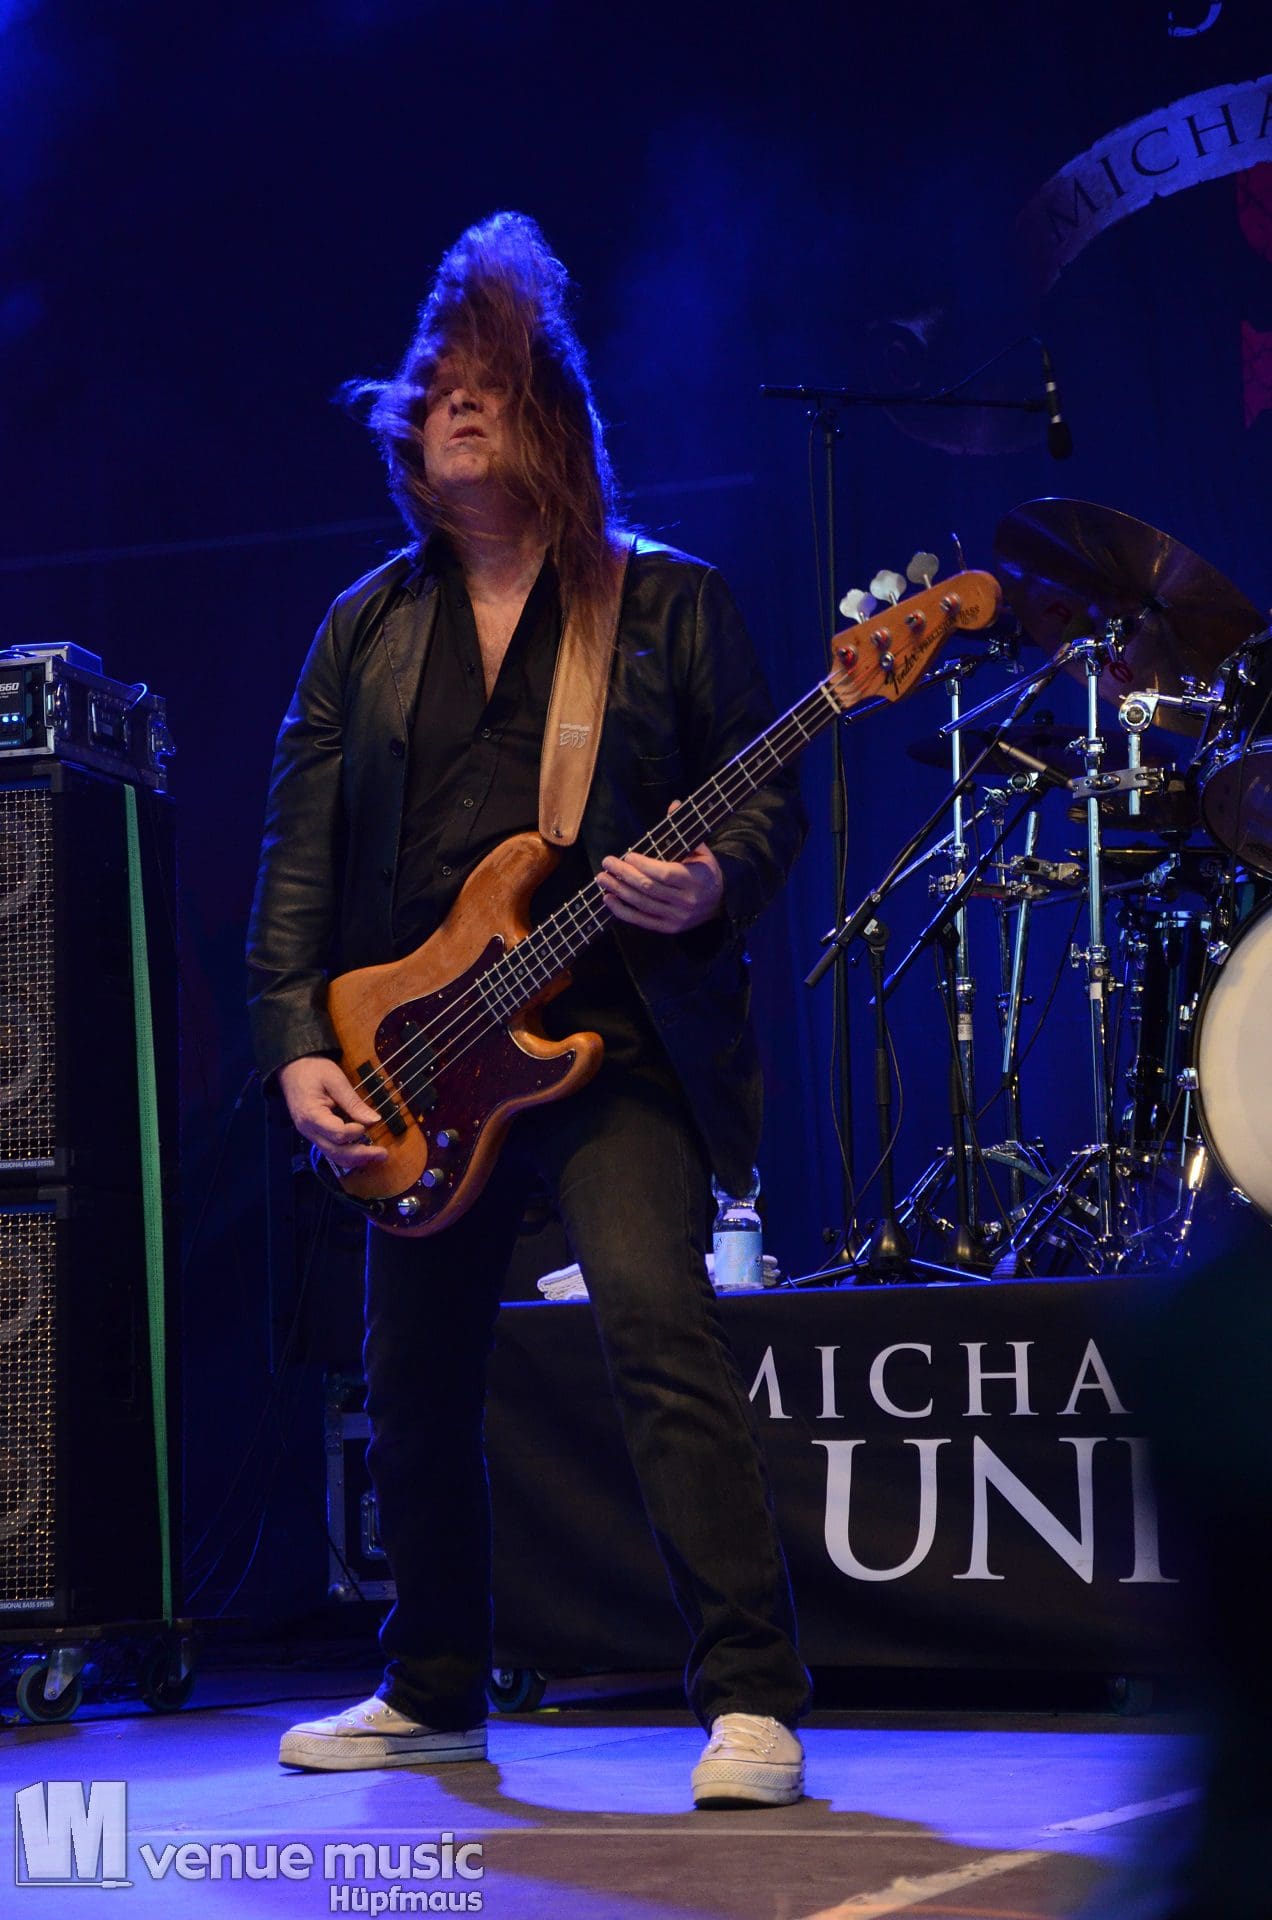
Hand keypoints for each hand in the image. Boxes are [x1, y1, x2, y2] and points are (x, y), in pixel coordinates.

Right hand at [278, 1055, 387, 1168]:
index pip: (337, 1133)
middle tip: (383, 1154)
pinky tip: (362, 1152)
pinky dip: (347, 1154)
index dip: (355, 1132)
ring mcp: (310, 1134)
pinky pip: (330, 1149)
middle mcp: (309, 1130)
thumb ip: (353, 1102)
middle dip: (360, 1155)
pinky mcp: (315, 1134)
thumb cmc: (313, 1070)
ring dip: (355, 1159)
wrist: (292, 1069)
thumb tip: (374, 1120)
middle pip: (335, 1152)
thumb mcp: (335, 1080)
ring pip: (332, 1155)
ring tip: (376, 1156)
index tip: (368, 1123)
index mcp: (312, 1115)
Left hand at [598, 802, 724, 934]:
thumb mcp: (701, 851)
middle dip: (624, 874)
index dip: (644, 865)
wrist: (720, 903)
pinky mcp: (668, 928)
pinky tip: (608, 899)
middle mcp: (686, 901)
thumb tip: (674, 804)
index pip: (665, 874)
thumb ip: (684, 831)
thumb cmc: (705, 872)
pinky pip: (641, 920)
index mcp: (695, 879)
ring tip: (602, 878)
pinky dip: (622, 911)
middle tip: (607, 862)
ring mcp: (677, 917)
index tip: (627, 856)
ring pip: (642, 904)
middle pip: (648, 888)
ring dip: (618, 890)